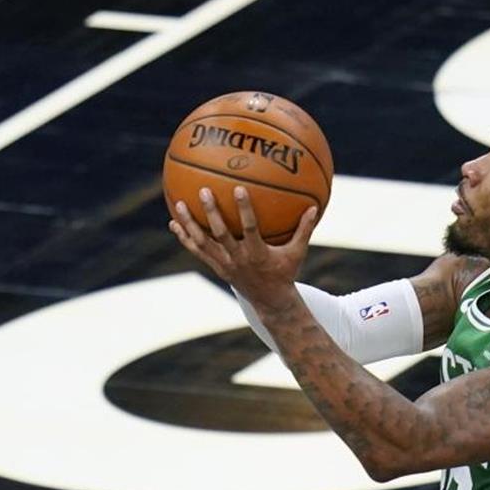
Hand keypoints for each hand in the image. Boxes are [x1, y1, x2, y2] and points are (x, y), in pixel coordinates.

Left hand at [168, 186, 317, 315]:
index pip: (250, 228)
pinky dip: (185, 237)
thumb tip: (315, 206)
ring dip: (190, 223)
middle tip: (204, 190)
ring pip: (202, 242)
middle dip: (212, 212)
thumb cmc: (285, 272)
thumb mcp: (297, 252)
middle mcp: (238, 258)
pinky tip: (174, 223)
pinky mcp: (216, 266)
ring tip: (179, 204)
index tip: (239, 189)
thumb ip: (304, 229)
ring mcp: (224, 263)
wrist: (270, 300)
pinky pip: (197, 250)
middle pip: (220, 233)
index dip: (244, 209)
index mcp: (257, 253)